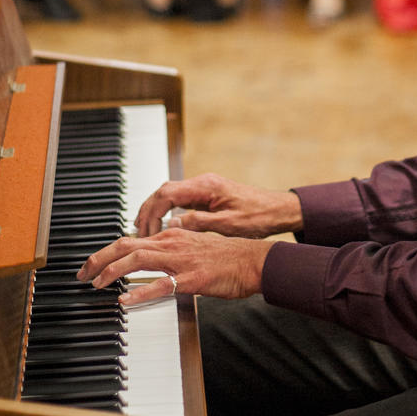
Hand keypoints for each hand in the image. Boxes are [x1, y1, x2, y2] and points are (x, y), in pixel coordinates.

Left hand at [76, 227, 273, 305]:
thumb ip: (173, 247)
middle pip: (125, 245)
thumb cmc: (227, 257)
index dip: (106, 252)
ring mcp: (181, 260)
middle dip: (98, 259)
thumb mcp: (195, 245)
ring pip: (137, 259)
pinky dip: (140, 291)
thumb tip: (155, 249)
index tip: (92, 265)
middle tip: (81, 274)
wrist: (253, 261)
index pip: (129, 240)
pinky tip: (126, 299)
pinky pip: (161, 284)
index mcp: (171, 236)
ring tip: (96, 284)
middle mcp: (171, 243)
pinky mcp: (191, 278)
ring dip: (111, 272)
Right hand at [133, 172, 303, 237]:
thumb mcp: (228, 225)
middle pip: (163, 191)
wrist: (278, 210)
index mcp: (206, 187)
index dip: (152, 212)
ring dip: (155, 210)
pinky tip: (162, 225)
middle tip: (138, 232)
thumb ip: (199, 223)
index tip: (144, 231)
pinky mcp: (207, 195)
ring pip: (169, 194)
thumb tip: (171, 225)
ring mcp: (204, 188)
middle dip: (147, 211)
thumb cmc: (259, 217)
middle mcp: (202, 183)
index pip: (167, 193)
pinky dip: (166, 211)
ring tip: (143, 231)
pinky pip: (179, 200)